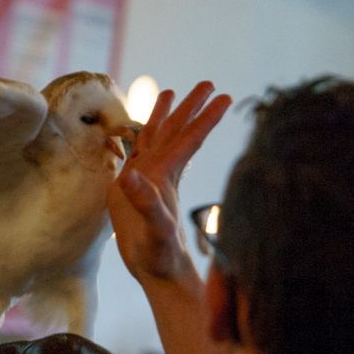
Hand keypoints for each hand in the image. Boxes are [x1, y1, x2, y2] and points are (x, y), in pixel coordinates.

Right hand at [108, 81, 231, 283]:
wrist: (158, 271)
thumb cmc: (160, 254)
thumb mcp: (155, 229)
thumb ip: (144, 203)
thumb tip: (130, 174)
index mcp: (166, 175)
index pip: (189, 140)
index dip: (205, 118)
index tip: (224, 95)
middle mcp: (160, 173)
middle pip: (176, 132)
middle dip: (190, 108)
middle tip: (207, 83)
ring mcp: (147, 180)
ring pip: (157, 140)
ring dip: (164, 117)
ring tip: (169, 93)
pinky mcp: (132, 190)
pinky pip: (137, 155)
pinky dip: (139, 139)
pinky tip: (139, 132)